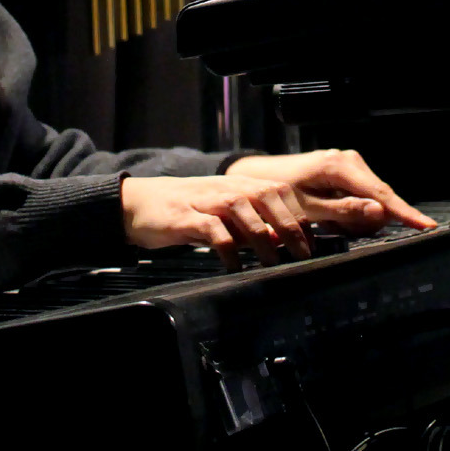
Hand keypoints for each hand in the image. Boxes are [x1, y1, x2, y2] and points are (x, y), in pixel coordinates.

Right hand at [121, 174, 313, 268]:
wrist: (137, 203)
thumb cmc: (185, 212)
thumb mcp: (221, 215)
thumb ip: (250, 225)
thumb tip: (282, 241)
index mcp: (237, 185)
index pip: (279, 191)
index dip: (298, 215)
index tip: (312, 241)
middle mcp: (225, 187)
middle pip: (267, 197)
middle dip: (289, 225)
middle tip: (303, 253)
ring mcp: (205, 200)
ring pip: (243, 210)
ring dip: (262, 237)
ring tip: (272, 262)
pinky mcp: (185, 216)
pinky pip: (212, 230)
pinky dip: (228, 248)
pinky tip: (234, 266)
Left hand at [225, 149, 435, 234]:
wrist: (260, 178)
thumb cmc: (279, 194)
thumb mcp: (308, 207)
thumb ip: (344, 211)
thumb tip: (379, 213)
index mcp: (339, 165)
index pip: (380, 194)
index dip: (405, 213)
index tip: (427, 226)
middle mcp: (349, 160)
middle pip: (379, 199)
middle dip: (365, 220)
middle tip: (334, 227)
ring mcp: (350, 165)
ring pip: (372, 201)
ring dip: (356, 218)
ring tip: (328, 220)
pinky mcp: (348, 173)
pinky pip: (362, 198)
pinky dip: (351, 212)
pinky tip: (332, 215)